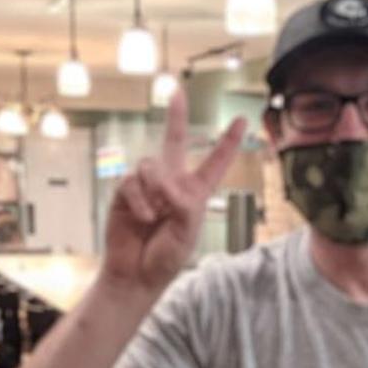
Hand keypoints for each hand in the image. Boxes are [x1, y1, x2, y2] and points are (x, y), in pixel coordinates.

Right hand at [102, 90, 246, 294]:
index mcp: (195, 195)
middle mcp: (171, 185)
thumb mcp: (187, 231)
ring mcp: (147, 188)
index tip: (241, 121)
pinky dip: (139, 200)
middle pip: (173, 143)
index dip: (227, 143)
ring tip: (155, 213)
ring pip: (151, 164)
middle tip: (176, 92)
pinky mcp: (125, 194)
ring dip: (156, 186)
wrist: (135, 275)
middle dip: (175, 117)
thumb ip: (184, 203)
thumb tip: (165, 181)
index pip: (214, 164)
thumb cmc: (165, 258)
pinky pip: (132, 182)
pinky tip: (142, 218)